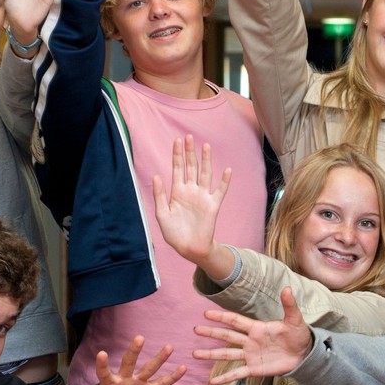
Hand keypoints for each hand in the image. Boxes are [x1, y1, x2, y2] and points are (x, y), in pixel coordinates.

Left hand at [58, 336, 185, 384]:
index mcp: (109, 383)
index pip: (104, 372)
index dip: (102, 364)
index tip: (102, 353)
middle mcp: (124, 379)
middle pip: (129, 363)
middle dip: (134, 352)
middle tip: (139, 337)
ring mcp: (137, 383)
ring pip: (148, 369)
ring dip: (158, 359)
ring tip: (169, 347)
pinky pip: (161, 384)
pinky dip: (172, 378)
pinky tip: (183, 368)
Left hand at [151, 135, 232, 271]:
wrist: (189, 248)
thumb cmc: (174, 233)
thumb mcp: (161, 214)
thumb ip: (159, 195)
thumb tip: (157, 175)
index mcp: (177, 192)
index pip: (177, 168)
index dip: (177, 155)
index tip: (177, 140)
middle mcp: (191, 191)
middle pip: (191, 167)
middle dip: (190, 152)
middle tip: (189, 136)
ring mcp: (202, 197)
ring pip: (205, 174)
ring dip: (206, 160)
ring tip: (205, 146)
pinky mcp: (213, 205)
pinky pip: (220, 191)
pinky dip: (224, 181)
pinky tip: (227, 170)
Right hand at [192, 288, 312, 384]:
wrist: (305, 355)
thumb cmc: (299, 335)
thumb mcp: (295, 320)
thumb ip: (289, 305)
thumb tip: (287, 289)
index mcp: (257, 328)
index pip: (235, 321)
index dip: (222, 317)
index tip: (206, 314)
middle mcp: (250, 341)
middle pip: (227, 336)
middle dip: (211, 332)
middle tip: (196, 330)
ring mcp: (250, 355)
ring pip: (227, 354)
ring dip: (211, 354)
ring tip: (195, 353)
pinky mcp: (254, 369)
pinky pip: (237, 373)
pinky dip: (225, 378)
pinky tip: (212, 382)